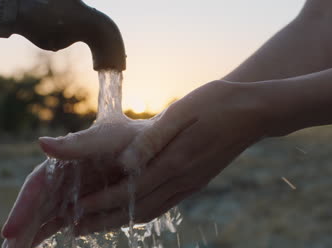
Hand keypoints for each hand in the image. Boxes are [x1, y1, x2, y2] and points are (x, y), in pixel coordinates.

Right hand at [1, 115, 147, 246]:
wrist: (151, 147)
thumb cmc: (130, 139)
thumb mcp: (107, 138)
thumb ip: (77, 144)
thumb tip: (40, 143)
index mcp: (63, 160)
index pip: (37, 186)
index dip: (22, 207)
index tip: (9, 231)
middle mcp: (61, 177)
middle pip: (35, 206)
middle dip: (20, 228)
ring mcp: (69, 193)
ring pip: (42, 217)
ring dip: (27, 235)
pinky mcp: (79, 205)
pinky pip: (56, 222)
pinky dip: (42, 234)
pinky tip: (31, 246)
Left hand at [2, 80, 266, 246]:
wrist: (254, 112)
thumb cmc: (215, 104)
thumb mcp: (181, 112)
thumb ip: (151, 140)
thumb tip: (124, 163)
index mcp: (175, 162)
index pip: (131, 190)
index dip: (102, 202)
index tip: (77, 210)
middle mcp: (182, 180)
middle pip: (138, 209)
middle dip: (104, 220)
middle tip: (76, 228)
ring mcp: (191, 183)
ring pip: (150, 210)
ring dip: (120, 220)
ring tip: (96, 225)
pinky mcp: (196, 181)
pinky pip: (164, 203)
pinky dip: (141, 212)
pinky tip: (130, 211)